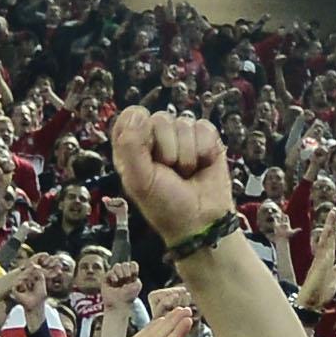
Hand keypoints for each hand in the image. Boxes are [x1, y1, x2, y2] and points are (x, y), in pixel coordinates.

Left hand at [114, 105, 236, 237]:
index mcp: (133, 147)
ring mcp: (181, 137)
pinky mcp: (205, 138)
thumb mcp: (139, 181)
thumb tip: (139, 115)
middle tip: (170, 173)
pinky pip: (204, 128)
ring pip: (184, 123)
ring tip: (186, 173)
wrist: (202, 221)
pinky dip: (205, 150)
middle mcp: (156, 138)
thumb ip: (130, 146)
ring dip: (187, 155)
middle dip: (168, 150)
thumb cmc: (166, 206)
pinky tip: (202, 165)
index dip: (140, 130)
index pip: (131, 116)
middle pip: (160, 119)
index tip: (146, 153)